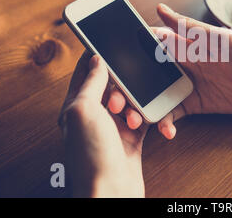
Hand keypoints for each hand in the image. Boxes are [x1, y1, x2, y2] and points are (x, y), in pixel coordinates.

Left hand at [59, 52, 147, 196]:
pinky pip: (145, 117)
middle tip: (128, 91)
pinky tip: (155, 122)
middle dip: (125, 84)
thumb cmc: (90, 156)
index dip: (98, 54)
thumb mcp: (84, 110)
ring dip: (138, 104)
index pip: (86, 70)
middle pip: (114, 84)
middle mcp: (94, 114)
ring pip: (132, 99)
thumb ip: (90, 82)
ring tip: (133, 119)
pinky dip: (152, 117)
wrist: (110, 192)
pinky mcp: (132, 136)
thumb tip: (96, 59)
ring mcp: (114, 126)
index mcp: (76, 105)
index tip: (113, 40)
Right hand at [109, 3, 231, 139]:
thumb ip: (189, 27)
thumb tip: (159, 8)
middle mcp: (181, 63)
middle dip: (129, 85)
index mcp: (184, 44)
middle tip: (116, 100)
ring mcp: (185, 85)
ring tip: (135, 120)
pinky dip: (164, 122)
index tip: (109, 61)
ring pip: (154, 95)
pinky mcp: (193, 104)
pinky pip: (171, 113)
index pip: (150, 44)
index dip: (129, 51)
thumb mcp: (219, 39)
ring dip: (142, 107)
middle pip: (147, 72)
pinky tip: (166, 130)